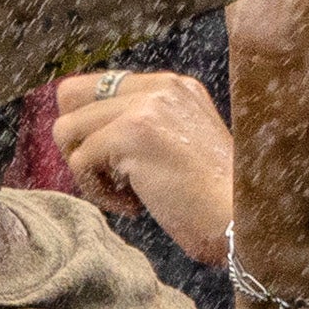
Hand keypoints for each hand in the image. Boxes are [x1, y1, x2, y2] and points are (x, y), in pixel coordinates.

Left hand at [48, 66, 238, 265]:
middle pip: (70, 95)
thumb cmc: (213, 202)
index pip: (98, 86)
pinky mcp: (132, 133)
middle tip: (107, 175)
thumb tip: (84, 137)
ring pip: (67, 130)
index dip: (91, 128)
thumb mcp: (181, 147)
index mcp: (173, 87)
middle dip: (76, 140)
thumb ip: (143, 128)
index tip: (117, 164)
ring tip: (126, 194)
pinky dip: (98, 193)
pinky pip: (80, 161)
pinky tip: (134, 207)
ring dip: (88, 171)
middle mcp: (160, 87)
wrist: (241, 222)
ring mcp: (145, 107)